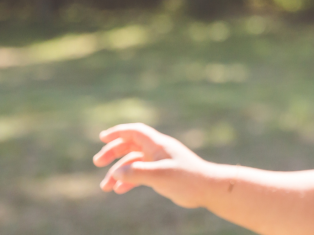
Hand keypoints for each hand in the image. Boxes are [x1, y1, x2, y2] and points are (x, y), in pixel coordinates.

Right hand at [93, 122, 215, 208]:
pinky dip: (128, 180)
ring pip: (133, 162)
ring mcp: (159, 162)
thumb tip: (117, 172)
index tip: (102, 137)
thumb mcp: (160, 175)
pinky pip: (140, 173)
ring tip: (105, 187)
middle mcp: (158, 150)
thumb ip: (137, 173)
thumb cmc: (186, 179)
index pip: (135, 132)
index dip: (118, 131)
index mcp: (158, 144)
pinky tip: (119, 191)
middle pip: (130, 145)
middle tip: (98, 162)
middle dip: (112, 152)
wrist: (207, 189)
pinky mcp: (162, 173)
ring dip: (118, 172)